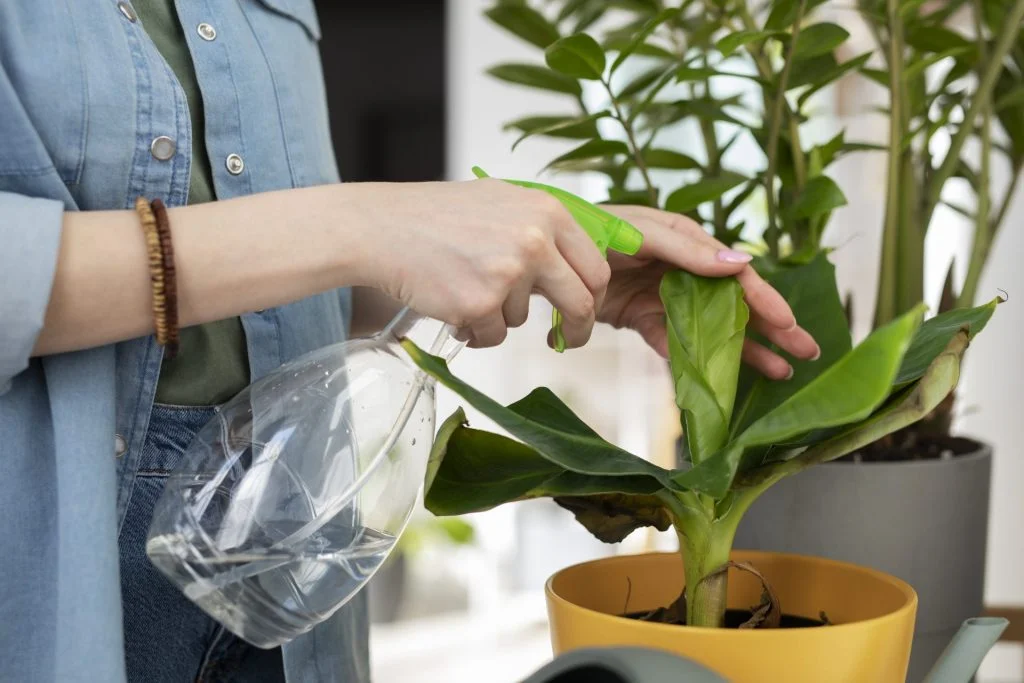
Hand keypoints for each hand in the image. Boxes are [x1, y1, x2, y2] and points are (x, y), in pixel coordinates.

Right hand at [361, 180, 609, 347]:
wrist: (381, 227)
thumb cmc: (436, 216)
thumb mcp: (502, 202)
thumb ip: (542, 228)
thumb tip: (577, 264)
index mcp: (547, 212)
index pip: (595, 267)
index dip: (593, 297)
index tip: (583, 313)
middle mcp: (535, 240)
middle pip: (580, 302)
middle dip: (576, 329)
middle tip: (564, 340)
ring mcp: (509, 273)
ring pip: (522, 319)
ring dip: (496, 316)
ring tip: (462, 287)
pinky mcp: (480, 303)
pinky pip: (492, 335)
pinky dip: (473, 330)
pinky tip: (449, 303)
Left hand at [597, 205, 819, 379]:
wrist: (548, 254)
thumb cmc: (595, 230)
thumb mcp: (642, 235)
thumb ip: (687, 249)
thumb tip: (740, 262)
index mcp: (689, 243)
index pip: (737, 274)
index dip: (765, 299)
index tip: (789, 323)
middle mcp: (684, 271)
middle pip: (735, 303)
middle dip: (771, 328)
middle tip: (806, 352)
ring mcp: (666, 298)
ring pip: (713, 328)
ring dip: (744, 349)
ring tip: (779, 372)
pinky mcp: (644, 320)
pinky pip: (677, 344)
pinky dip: (697, 361)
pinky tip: (724, 379)